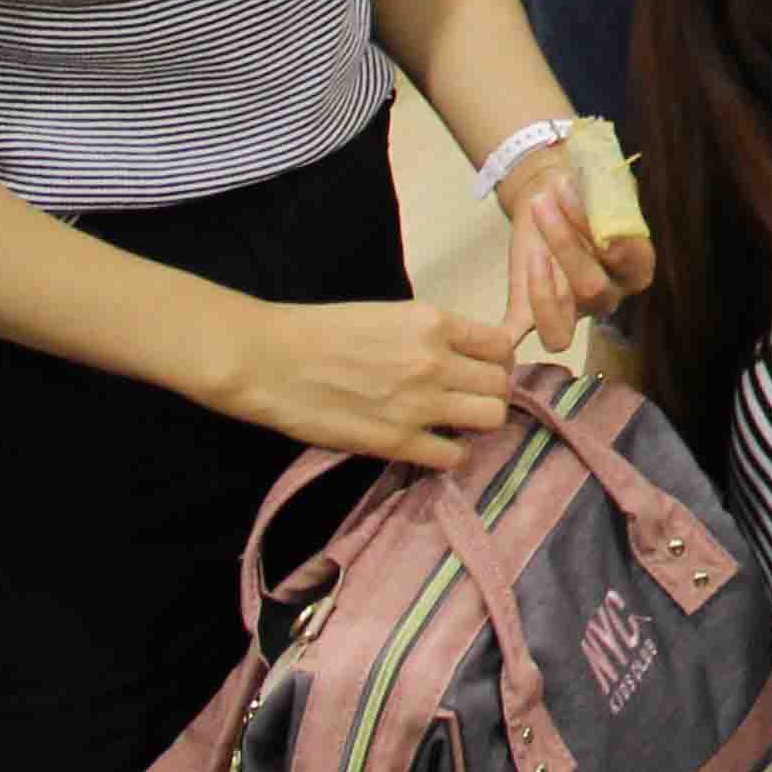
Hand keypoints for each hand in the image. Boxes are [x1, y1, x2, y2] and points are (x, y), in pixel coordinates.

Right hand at [223, 296, 521, 467]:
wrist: (270, 360)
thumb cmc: (321, 331)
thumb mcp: (389, 315)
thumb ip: (429, 334)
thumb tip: (459, 354)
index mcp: (434, 322)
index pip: (501, 344)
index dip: (496, 360)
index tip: (481, 370)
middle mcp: (436, 360)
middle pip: (501, 384)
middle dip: (491, 392)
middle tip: (468, 400)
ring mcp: (420, 403)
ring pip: (491, 418)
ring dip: (478, 423)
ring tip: (455, 423)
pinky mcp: (397, 441)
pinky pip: (454, 456)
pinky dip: (450, 454)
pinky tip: (430, 446)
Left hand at [495, 146, 655, 360]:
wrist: (546, 195)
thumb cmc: (579, 191)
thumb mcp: (598, 187)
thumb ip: (603, 198)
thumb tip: (595, 206)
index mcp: (635, 266)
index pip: (629, 259)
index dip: (610, 240)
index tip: (586, 208)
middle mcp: (608, 296)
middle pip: (591, 288)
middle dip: (565, 244)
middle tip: (543, 201)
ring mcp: (571, 312)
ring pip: (559, 331)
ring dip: (542, 292)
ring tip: (532, 251)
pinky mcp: (531, 314)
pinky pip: (519, 335)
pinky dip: (504, 343)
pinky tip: (493, 335)